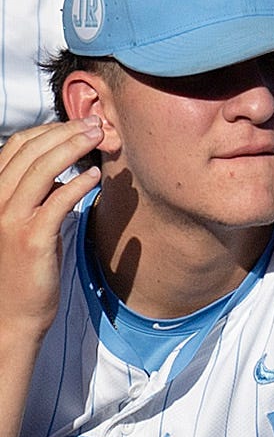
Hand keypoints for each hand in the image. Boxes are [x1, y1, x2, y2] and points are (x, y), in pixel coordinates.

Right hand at [0, 120, 105, 341]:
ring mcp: (10, 220)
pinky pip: (56, 202)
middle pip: (30, 152)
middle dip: (66, 132)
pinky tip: (96, 177)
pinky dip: (77, 184)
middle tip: (98, 124)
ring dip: (73, 148)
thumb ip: (39, 196)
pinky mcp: (31, 239)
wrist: (12, 313)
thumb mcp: (27, 223)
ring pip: (41, 170)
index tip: (80, 123)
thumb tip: (65, 174)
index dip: (49, 130)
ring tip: (100, 138)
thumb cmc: (24, 268)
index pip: (16, 147)